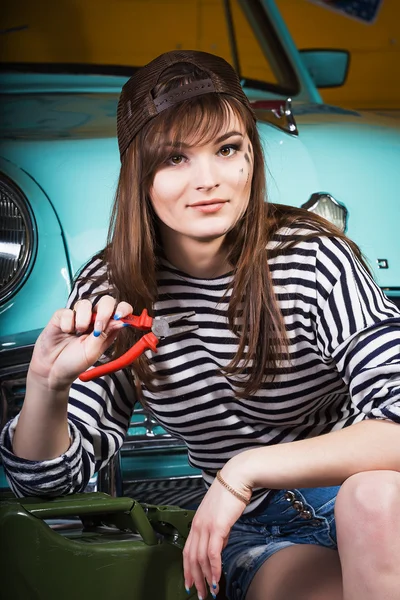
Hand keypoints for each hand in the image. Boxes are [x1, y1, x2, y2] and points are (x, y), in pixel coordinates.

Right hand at [28, 295, 132, 390]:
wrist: (51, 370)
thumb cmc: (74, 363)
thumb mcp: (93, 351)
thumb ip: (106, 334)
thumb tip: (121, 321)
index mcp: (107, 328)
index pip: (120, 311)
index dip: (123, 309)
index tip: (120, 316)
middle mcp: (94, 320)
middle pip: (106, 301)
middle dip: (104, 311)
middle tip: (98, 328)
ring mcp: (78, 316)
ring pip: (85, 304)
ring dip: (83, 319)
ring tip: (77, 333)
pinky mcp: (62, 316)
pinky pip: (67, 311)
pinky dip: (67, 323)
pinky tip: (66, 332)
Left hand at [183, 467, 251, 598]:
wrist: (236, 478)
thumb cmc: (230, 494)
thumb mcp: (219, 515)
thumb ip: (217, 532)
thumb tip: (218, 548)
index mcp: (197, 522)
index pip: (187, 550)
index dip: (187, 569)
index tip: (190, 583)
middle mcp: (198, 525)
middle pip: (191, 558)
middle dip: (195, 579)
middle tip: (200, 594)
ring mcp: (206, 526)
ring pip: (200, 558)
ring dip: (205, 577)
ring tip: (211, 591)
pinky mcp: (217, 527)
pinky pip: (213, 553)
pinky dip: (214, 568)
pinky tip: (218, 578)